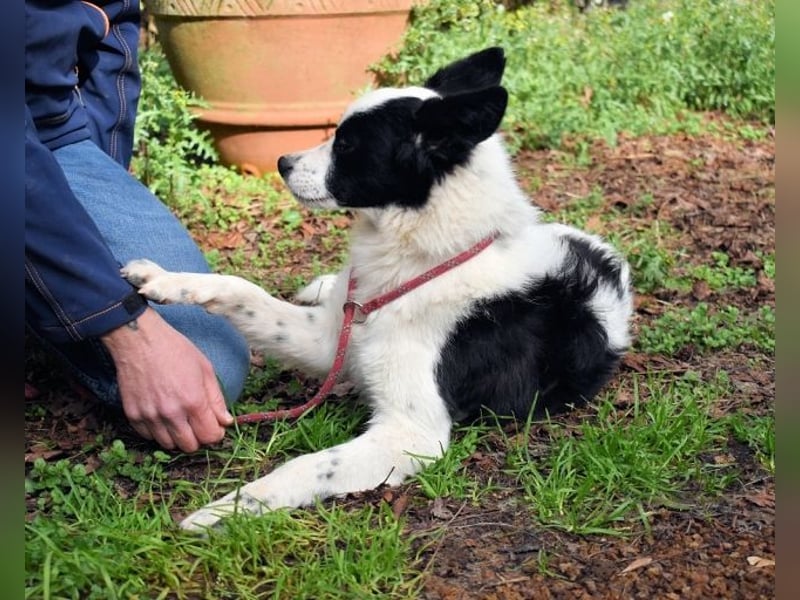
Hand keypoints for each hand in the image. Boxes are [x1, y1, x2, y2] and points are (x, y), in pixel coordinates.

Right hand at [101, 307, 233, 451]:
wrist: (140, 340)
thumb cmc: (175, 350)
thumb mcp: (205, 369)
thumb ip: (216, 399)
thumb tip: (225, 421)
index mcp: (193, 401)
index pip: (209, 436)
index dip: (216, 434)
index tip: (215, 427)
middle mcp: (171, 413)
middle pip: (189, 446)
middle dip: (198, 438)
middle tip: (197, 424)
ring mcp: (149, 416)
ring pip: (168, 445)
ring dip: (177, 436)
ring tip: (179, 419)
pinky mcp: (132, 415)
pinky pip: (148, 436)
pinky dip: (157, 431)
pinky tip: (162, 415)